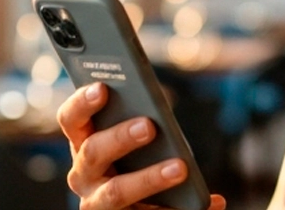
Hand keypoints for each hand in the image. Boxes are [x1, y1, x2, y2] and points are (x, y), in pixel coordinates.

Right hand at [57, 83, 227, 209]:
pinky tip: (212, 200)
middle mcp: (82, 175)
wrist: (139, 206)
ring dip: (148, 179)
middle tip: (149, 126)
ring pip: (116, 192)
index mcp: (83, 143)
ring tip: (180, 168)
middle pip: (93, 152)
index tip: (103, 87)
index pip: (71, 119)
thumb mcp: (134, 139)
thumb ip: (140, 119)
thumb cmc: (136, 161)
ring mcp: (97, 204)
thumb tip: (158, 114)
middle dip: (119, 137)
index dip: (82, 103)